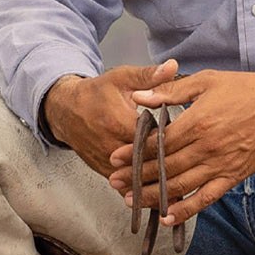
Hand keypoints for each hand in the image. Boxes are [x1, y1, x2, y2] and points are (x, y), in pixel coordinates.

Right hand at [41, 60, 179, 177]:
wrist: (65, 110)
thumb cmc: (95, 93)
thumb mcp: (121, 78)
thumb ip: (149, 75)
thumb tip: (172, 65)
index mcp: (119, 122)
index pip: (154, 138)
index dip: (173, 140)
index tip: (188, 138)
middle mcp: (112, 145)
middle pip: (148, 161)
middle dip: (168, 163)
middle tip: (189, 163)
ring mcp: (106, 162)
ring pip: (137, 178)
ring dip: (156, 180)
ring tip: (180, 183)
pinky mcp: (103, 171)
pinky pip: (126, 185)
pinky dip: (142, 187)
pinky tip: (158, 189)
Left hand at [108, 66, 254, 225]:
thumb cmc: (245, 89)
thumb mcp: (206, 81)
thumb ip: (170, 91)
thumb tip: (139, 96)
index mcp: (198, 122)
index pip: (158, 143)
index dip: (134, 153)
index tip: (115, 158)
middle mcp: (207, 148)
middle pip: (164, 167)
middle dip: (136, 176)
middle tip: (115, 183)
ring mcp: (220, 165)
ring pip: (181, 186)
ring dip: (154, 195)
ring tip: (131, 201)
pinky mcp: (233, 176)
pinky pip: (206, 198)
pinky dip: (186, 210)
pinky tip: (167, 217)